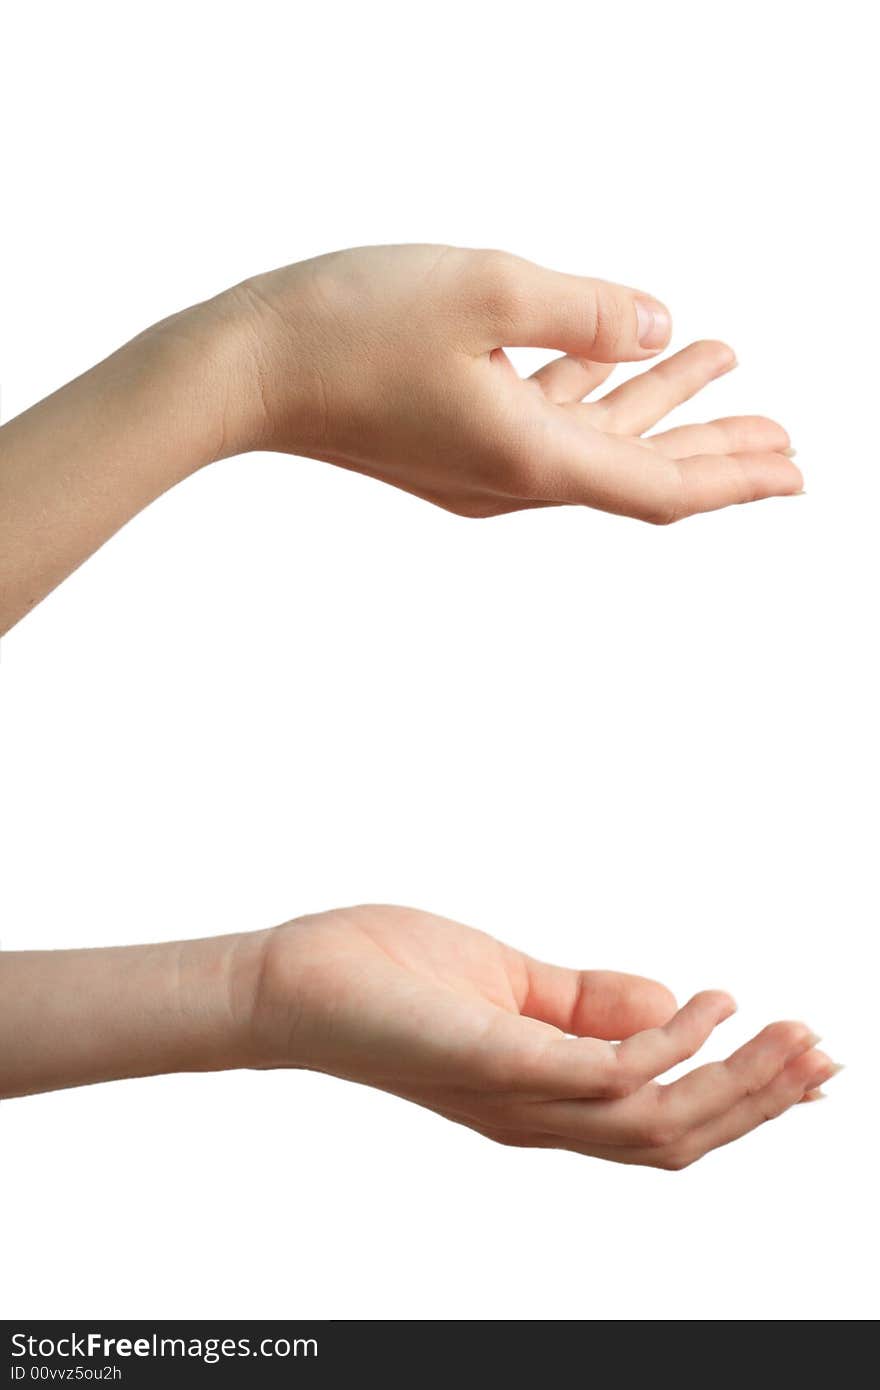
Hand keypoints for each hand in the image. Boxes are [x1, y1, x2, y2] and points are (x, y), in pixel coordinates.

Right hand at [207, 244, 801, 523]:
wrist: (242, 371)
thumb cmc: (348, 327)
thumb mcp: (486, 290)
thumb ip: (586, 309)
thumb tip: (655, 324)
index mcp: (532, 456)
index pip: (663, 485)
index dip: (737, 476)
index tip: (795, 468)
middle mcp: (514, 477)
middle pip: (642, 470)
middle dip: (718, 448)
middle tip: (786, 439)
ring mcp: (480, 463)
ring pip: (597, 436)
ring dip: (661, 401)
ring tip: (719, 359)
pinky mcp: (450, 438)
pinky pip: (548, 417)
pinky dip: (596, 390)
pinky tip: (619, 355)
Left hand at [250, 904, 835, 1168]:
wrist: (290, 982)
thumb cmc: (387, 979)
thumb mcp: (510, 988)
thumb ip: (589, 1003)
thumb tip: (673, 1001)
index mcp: (546, 1098)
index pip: (662, 1121)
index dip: (741, 1102)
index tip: (803, 1061)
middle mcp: (540, 1116)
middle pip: (677, 1137)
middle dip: (759, 1102)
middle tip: (822, 1054)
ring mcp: (520, 1097)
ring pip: (656, 1122)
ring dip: (736, 1084)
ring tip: (791, 1035)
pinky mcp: (497, 1060)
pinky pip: (604, 1073)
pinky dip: (667, 1043)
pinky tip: (702, 1003)